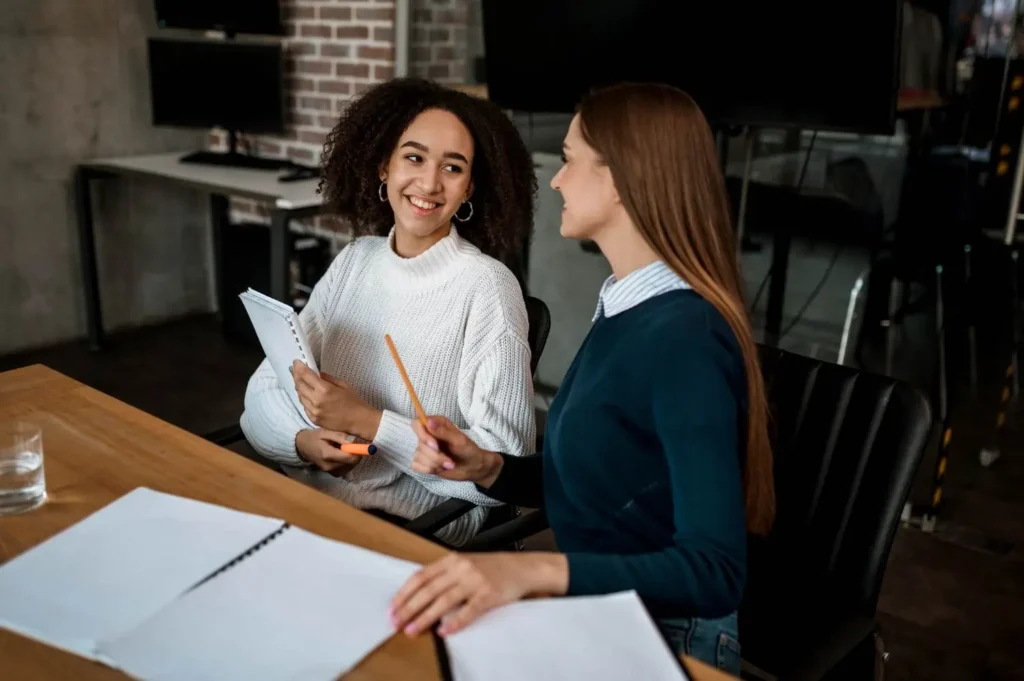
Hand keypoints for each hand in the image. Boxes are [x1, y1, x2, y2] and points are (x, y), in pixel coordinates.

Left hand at [291, 360, 380, 440]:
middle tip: (295, 370)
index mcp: (324, 389)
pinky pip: (304, 406)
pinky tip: (307, 395)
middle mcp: (316, 400)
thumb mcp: (343, 385)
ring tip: (301, 381)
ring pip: (300, 396)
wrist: (359, 421)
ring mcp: (313, 411)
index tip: (296, 362)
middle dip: (296, 375)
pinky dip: (304, 399)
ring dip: (299, 387)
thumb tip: (316, 373)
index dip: (299, 367)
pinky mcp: (313, 419)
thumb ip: (327, 378)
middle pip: (299, 385)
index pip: (305, 375)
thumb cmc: (354, 402)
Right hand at [295, 428, 362, 476]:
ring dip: (351, 458)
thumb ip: (340, 436)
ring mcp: (331, 472)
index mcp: (327, 455)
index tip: (362, 445)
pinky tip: (341, 455)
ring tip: (343, 449)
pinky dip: (347, 462)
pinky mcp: (333, 474)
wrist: (303, 447)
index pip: (350, 458)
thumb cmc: (315, 437)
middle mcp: (330, 466)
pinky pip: (346, 469)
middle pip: (352, 463)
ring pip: (351, 466)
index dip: (359, 452)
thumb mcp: (326, 432)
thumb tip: (354, 442)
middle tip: (349, 445)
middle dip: (355, 453)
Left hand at [389, 552, 568, 636]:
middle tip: (395, 623)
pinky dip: (455, 622)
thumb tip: (418, 596)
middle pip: (428, 590)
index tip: (392, 608)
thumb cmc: (491, 568)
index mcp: (451, 560)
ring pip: (444, 601)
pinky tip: (444, 632)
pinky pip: (469, 611)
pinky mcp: (488, 595)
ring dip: (425, 618)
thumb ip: (444, 575)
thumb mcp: (465, 564)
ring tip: (412, 630)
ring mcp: (475, 581)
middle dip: (409, 608)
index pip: (421, 576)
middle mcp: (460, 568)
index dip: (404, 593)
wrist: (521, 567)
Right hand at [411, 416, 502, 486]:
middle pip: (419, 444)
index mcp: (436, 424)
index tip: (435, 445)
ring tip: (449, 465)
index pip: (417, 424)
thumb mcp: (459, 440)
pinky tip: (439, 469)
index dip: (423, 435)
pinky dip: (428, 469)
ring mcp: (424, 449)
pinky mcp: (423, 461)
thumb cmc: (468, 450)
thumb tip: (429, 422)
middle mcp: (428, 435)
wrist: (472, 467)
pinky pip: (416, 465)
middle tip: (450, 461)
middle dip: (435, 456)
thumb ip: (443, 432)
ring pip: (418, 456)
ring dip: (435, 464)